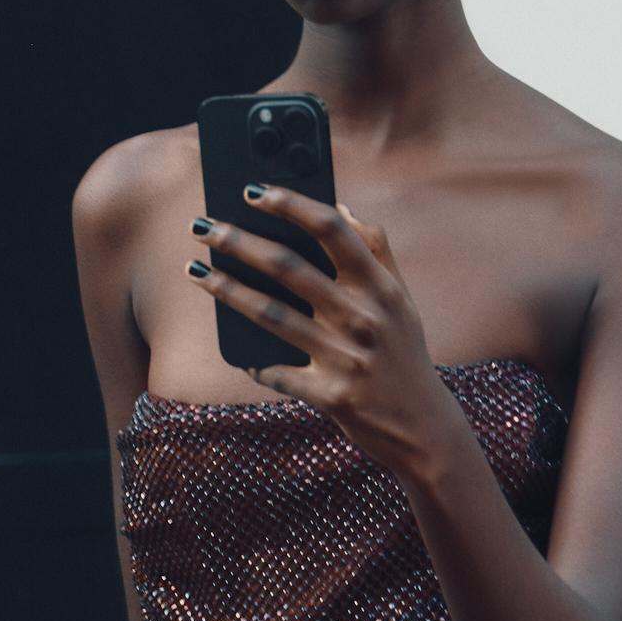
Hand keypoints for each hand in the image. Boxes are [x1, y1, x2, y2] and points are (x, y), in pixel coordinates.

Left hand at [188, 188, 456, 478]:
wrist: (424, 429)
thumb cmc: (405, 356)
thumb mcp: (401, 300)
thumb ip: (378, 251)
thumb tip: (343, 208)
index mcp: (379, 286)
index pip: (331, 229)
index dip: (290, 204)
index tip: (253, 191)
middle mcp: (363, 317)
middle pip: (288, 266)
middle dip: (238, 241)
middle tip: (202, 227)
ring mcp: (346, 357)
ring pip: (272, 314)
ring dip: (228, 290)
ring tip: (197, 272)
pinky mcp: (332, 396)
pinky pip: (280, 374)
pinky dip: (257, 365)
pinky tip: (240, 356)